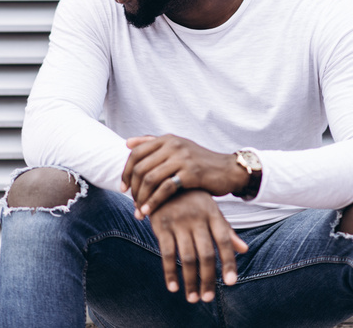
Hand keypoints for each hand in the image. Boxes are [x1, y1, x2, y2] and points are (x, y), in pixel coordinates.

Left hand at [121, 134, 248, 218]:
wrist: (229, 170)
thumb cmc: (200, 162)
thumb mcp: (178, 148)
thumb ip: (153, 143)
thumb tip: (127, 143)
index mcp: (167, 139)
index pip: (136, 153)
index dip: (125, 172)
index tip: (123, 189)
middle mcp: (173, 145)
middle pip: (140, 167)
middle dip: (132, 188)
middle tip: (132, 203)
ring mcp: (182, 158)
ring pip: (150, 178)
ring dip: (141, 198)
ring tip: (139, 211)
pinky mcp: (191, 173)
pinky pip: (165, 189)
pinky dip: (153, 202)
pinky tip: (149, 212)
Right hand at [149, 190, 248, 302]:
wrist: (164, 179)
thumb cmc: (192, 198)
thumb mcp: (211, 210)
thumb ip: (226, 230)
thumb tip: (244, 249)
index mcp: (212, 214)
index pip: (224, 241)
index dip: (229, 262)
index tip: (231, 282)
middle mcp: (197, 218)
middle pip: (206, 253)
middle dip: (208, 278)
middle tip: (208, 298)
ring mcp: (179, 222)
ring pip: (187, 257)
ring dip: (190, 281)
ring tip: (193, 298)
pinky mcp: (161, 226)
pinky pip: (166, 253)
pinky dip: (170, 272)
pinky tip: (173, 287)